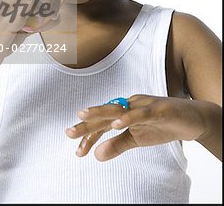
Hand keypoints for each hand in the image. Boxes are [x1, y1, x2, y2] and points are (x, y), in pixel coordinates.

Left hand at [65, 95, 211, 160]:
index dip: (89, 135)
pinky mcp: (158, 109)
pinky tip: (116, 123)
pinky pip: (141, 113)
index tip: (77, 151)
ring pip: (118, 109)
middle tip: (68, 132)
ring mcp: (143, 105)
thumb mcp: (137, 140)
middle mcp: (130, 105)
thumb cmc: (162, 126)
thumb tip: (96, 155)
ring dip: (100, 113)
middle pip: (104, 114)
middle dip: (86, 123)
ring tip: (83, 117)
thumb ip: (117, 145)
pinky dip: (128, 117)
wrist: (192, 119)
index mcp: (123, 112)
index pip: (102, 124)